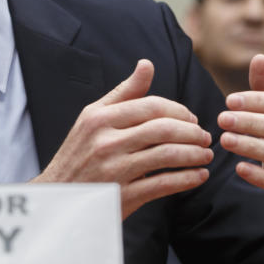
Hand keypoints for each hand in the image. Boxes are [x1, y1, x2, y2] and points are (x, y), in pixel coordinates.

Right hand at [34, 59, 213, 218]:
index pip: (151, 106)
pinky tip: (198, 176)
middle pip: (163, 129)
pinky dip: (187, 179)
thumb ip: (124, 93)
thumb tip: (147, 64)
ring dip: (195, 154)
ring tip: (206, 155)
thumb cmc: (79, 153)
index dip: (179, 111)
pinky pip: (164, 184)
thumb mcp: (93, 118)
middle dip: (192, 132)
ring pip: (167, 155)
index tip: (192, 118)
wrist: (58, 198)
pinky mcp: (123, 196)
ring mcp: (114, 169)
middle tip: (205, 136)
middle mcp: (105, 141)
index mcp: (99, 118)